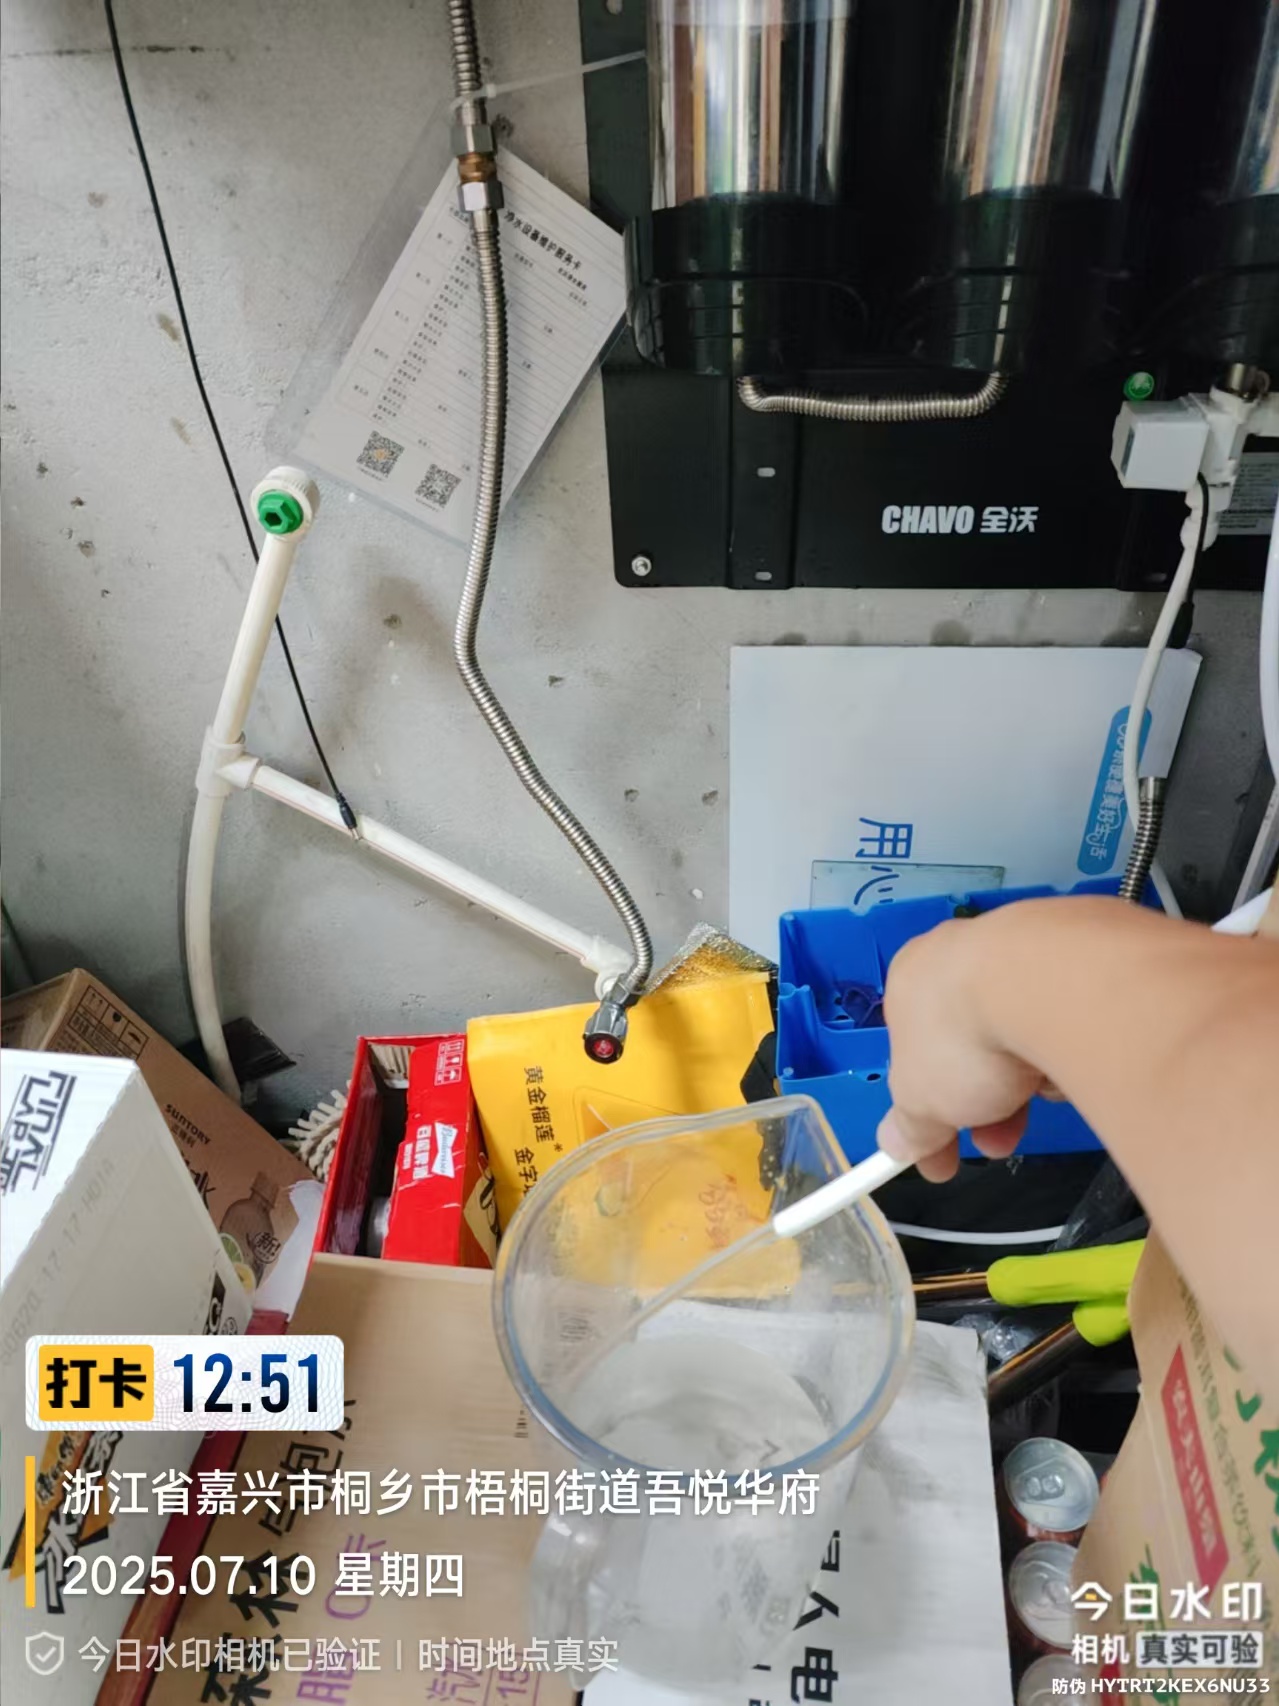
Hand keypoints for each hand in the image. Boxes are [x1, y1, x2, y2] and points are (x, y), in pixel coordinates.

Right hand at [876, 914, 1050, 1181]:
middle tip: (1000, 1142)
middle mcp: (960, 954)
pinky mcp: (1074, 955)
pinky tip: (1070, 1059)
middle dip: (984, 1104)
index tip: (940, 1154)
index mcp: (909, 979)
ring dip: (1025, 1078)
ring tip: (1041, 1097)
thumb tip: (896, 1144)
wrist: (1048, 987)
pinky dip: (1064, 1044)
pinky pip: (1062, 1016)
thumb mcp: (920, 1102)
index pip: (910, 1050)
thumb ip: (910, 1126)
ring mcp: (1020, 948)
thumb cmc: (962, 1038)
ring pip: (1019, 1031)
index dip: (924, 1109)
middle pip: (968, 1044)